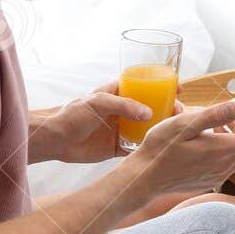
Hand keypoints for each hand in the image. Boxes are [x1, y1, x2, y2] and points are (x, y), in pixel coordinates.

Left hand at [41, 82, 184, 163]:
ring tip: (174, 130)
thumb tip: (148, 113)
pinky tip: (161, 148)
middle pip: (151, 107)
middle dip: (167, 109)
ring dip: (161, 128)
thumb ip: (124, 105)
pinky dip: (149, 147)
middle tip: (179, 112)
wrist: (55, 139)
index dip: (162, 85)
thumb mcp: (98, 102)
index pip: (144, 86)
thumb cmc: (72, 113)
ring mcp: (121, 128)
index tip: (178, 87)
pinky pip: (137, 146)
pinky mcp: (117, 147)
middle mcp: (123, 110)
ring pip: (147, 127)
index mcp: (118, 93)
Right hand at [130, 97, 234, 193]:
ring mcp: (219, 173)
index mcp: (223, 149)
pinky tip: (216, 134)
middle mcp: (226, 164)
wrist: (145, 178)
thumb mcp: (184, 124)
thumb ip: (212, 116)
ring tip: (229, 116)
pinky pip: (229, 158)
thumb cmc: (161, 148)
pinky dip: (230, 142)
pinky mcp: (211, 178)